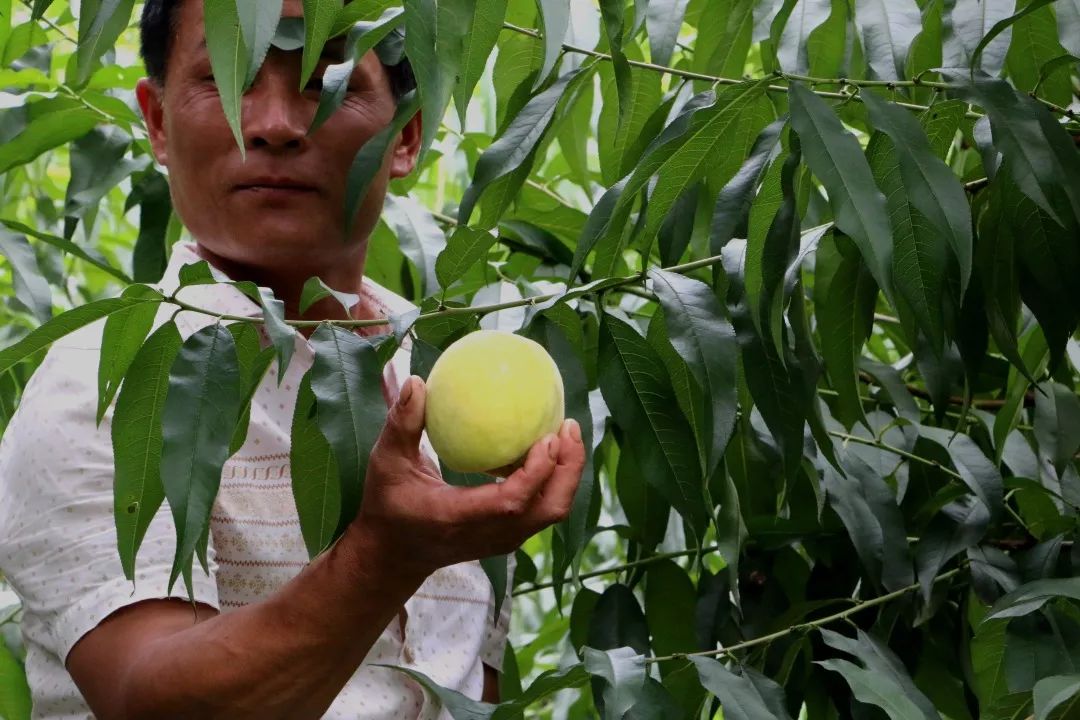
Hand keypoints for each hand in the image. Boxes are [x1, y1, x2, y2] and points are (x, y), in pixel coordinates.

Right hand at [353, 375, 585, 579]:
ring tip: (566, 432)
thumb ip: (401, 425)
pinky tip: (546, 448)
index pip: (511, 502)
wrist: (393, 554)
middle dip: (569, 469)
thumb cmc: (388, 504)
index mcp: (457, 517)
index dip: (537, 472)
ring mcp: (502, 540)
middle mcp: (488, 534)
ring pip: (551, 512)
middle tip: (569, 426)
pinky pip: (541, 509)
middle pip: (548, 510)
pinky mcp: (508, 537)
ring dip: (566, 474)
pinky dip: (552, 480)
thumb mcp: (386, 462)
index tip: (549, 436)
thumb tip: (416, 383)